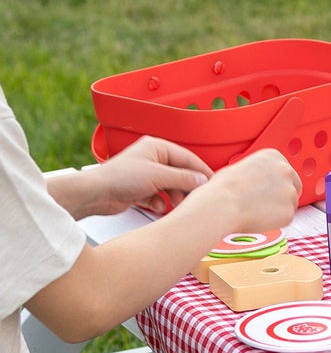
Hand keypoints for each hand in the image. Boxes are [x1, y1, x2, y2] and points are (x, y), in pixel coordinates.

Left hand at [92, 137, 213, 214]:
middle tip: (195, 197)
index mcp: (157, 147)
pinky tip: (157, 206)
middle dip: (186, 187)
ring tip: (175, 203)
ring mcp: (146, 174)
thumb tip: (202, 180)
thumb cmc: (120, 177)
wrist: (96, 194)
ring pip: (170, 186)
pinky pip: (159, 195)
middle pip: (180, 173)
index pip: (187, 158)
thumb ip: (183, 178)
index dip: (201, 171)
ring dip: (174, 196)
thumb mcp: (158, 176)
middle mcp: (152, 158)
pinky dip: (160, 202)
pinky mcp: (140, 189)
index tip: (213, 183)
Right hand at [202, 149, 301, 231]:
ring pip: (291, 204)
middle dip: (283, 196)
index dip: (276, 183)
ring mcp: (290, 191)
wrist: (223, 203)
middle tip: (267, 204)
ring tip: (256, 211)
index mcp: (274, 156)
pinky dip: (275, 222)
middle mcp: (286, 170)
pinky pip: (286, 219)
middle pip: (294, 186)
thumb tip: (262, 182)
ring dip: (278, 209)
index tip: (268, 190)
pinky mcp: (289, 211)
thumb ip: (260, 172)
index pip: (285, 171)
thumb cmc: (224, 187)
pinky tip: (259, 218)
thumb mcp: (243, 167)